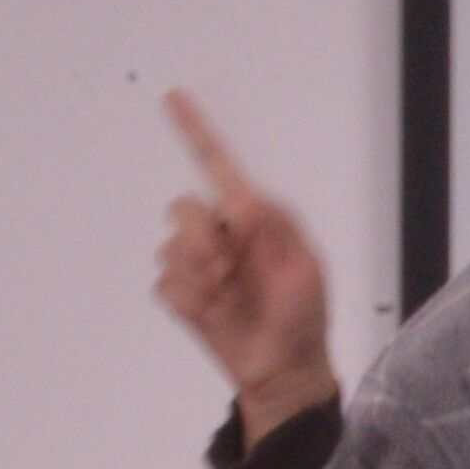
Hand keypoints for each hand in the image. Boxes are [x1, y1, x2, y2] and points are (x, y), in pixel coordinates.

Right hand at [154, 90, 338, 436]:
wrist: (283, 370)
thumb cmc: (303, 317)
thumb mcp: (305, 269)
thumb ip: (273, 228)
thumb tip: (238, 200)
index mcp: (255, 218)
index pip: (220, 167)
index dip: (196, 132)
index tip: (173, 98)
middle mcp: (222, 234)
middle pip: (184, 209)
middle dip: (201, 239)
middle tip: (229, 270)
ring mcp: (199, 265)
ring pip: (169, 247)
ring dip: (198, 275)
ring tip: (228, 297)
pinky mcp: (183, 295)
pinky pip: (164, 283)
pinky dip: (189, 300)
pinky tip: (215, 313)